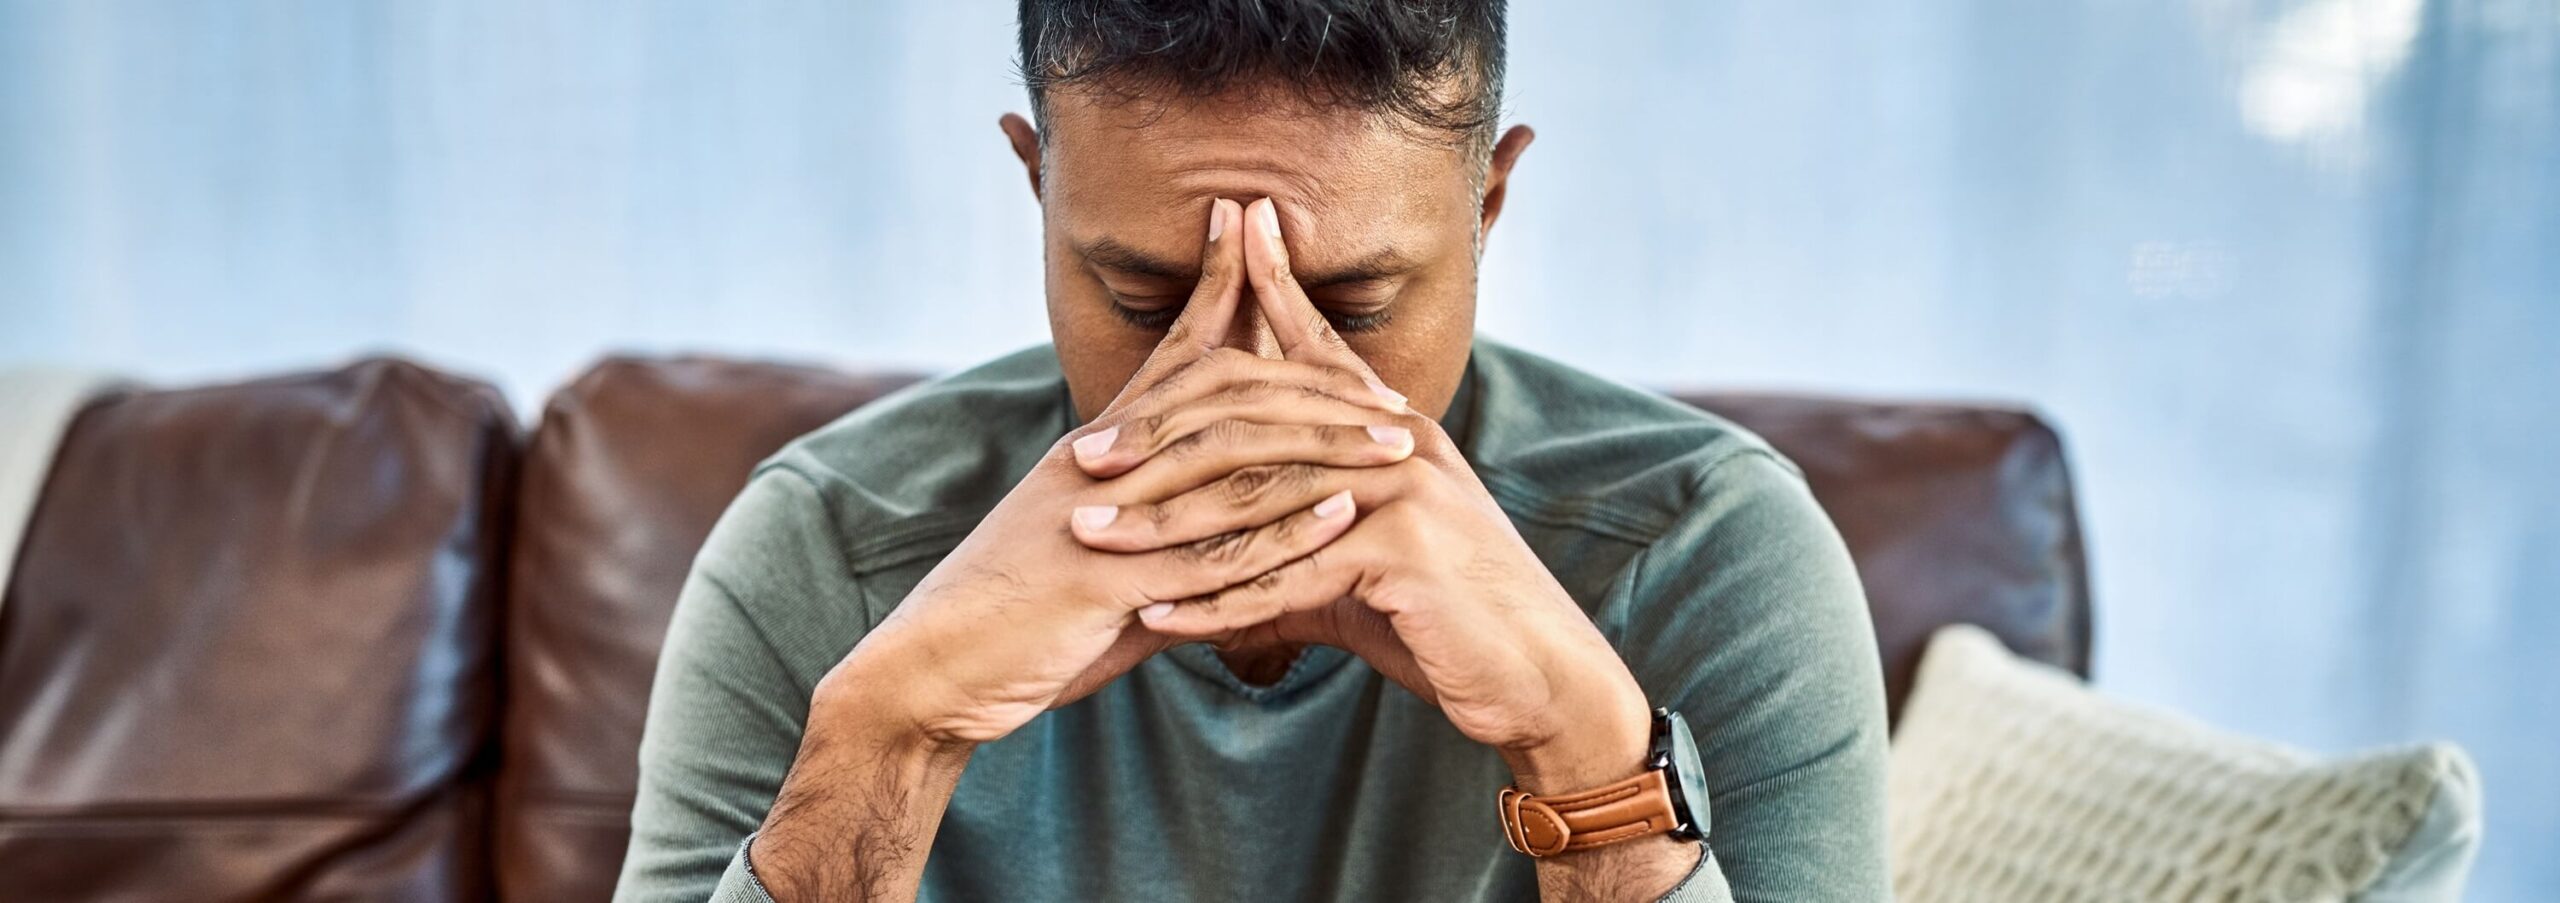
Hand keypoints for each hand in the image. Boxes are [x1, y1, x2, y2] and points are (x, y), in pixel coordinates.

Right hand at [822, 198, 1399, 746]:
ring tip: (1397, 446)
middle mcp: (1102, 464)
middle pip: (1225, 396)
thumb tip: (1233, 538)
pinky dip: (1279, 530)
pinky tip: (1340, 516)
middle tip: (1395, 398)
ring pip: (1229, 462)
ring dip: (1321, 449)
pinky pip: (1209, 550)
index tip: (1260, 228)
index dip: (1217, 285)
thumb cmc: (1020, 618)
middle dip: (1314, 385)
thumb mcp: (1097, 554)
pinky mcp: (1103, 581)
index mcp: (1098, 447)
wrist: (932, 672)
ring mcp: (1102, 516)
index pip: (1172, 351)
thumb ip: (1165, 532)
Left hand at [1068, 198, 1654, 791]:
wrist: (1536, 675)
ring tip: (1092, 540)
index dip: (1272, 282)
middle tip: (1080, 459)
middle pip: (1254, 425)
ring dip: (1164, 527)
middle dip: (1160, 440)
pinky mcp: (1403, 551)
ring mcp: (1403, 488)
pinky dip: (1214, 602)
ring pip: (1256, 500)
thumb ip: (1295, 534)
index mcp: (1388, 425)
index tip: (1230, 223)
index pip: (1313, 345)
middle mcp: (1396, 439)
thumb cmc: (1444, 617)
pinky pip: (1285, 575)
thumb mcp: (1361, 558)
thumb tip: (1222, 544)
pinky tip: (1153, 618)